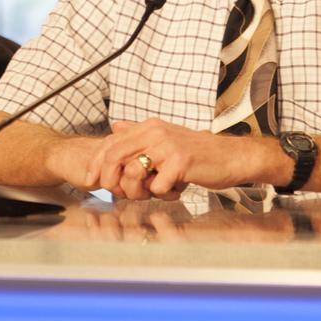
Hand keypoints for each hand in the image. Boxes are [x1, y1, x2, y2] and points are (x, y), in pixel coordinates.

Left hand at [81, 118, 281, 199]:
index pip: (110, 142)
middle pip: (115, 156)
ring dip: (136, 191)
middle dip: (109, 180)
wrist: (231, 157)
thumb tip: (115, 126)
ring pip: (132, 173)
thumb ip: (139, 134)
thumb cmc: (198, 153)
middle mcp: (156, 132)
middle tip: (114, 194)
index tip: (90, 181)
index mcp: (149, 127)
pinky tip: (173, 190)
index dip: (95, 163)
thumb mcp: (166, 138)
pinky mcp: (180, 162)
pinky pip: (156, 186)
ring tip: (151, 193)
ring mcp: (168, 146)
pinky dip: (160, 194)